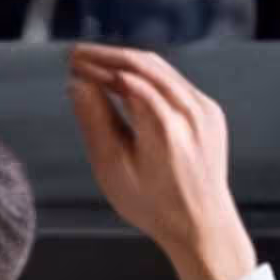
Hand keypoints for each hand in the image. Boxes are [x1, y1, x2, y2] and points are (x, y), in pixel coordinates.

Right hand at [62, 44, 256, 279]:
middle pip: (145, 64)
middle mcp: (189, 110)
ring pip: (161, 69)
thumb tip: (77, 85)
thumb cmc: (153, 204)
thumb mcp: (112, 167)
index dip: (95, 64)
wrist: (201, 223)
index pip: (125, 76)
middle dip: (108, 56)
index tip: (70, 61)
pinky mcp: (209, 112)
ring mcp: (204, 109)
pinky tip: (126, 80)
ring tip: (97, 64)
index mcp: (163, 125)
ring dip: (127, 62)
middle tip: (77, 56)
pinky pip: (175, 82)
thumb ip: (95, 120)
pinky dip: (147, 75)